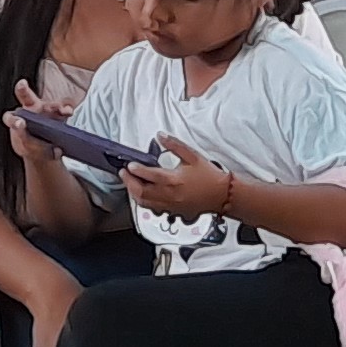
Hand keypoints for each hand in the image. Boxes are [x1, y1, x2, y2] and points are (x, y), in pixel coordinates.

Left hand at [122, 149, 236, 222]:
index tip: (129, 165)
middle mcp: (170, 195)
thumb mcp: (192, 156)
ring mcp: (170, 205)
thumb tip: (160, 135)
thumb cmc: (209, 176)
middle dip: (129, 182)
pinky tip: (141, 193)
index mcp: (175, 180)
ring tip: (129, 182)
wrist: (222, 195)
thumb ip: (174, 145)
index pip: (150, 176)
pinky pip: (152, 208)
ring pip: (144, 202)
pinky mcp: (172, 211)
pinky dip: (142, 201)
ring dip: (133, 192)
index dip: (137, 170)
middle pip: (142, 192)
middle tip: (124, 173)